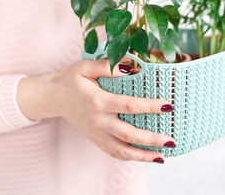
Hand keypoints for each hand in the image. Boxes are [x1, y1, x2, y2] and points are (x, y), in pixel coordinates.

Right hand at [17, 60, 175, 163]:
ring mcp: (96, 133)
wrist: (52, 97)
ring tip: (163, 156)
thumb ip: (108, 66)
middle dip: (152, 139)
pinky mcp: (95, 139)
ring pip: (122, 150)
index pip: (129, 106)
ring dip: (143, 156)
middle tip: (172, 139)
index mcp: (97, 101)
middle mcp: (98, 121)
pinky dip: (130, 158)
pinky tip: (145, 157)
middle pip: (129, 134)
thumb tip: (131, 67)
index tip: (168, 106)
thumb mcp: (86, 66)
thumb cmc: (71, 79)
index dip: (150, 107)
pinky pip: (114, 153)